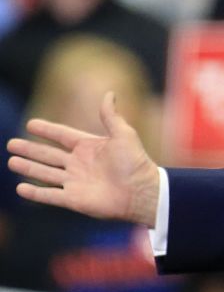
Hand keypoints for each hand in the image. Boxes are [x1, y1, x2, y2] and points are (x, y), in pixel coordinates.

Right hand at [6, 92, 159, 226]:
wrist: (142, 191)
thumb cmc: (135, 162)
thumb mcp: (123, 134)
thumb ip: (111, 116)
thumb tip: (109, 92)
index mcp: (90, 147)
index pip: (62, 136)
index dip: (47, 130)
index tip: (30, 123)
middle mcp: (79, 164)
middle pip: (49, 155)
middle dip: (30, 149)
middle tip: (11, 144)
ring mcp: (75, 182)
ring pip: (45, 173)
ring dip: (28, 168)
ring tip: (11, 161)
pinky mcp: (73, 199)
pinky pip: (49, 195)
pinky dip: (34, 193)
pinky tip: (19, 188)